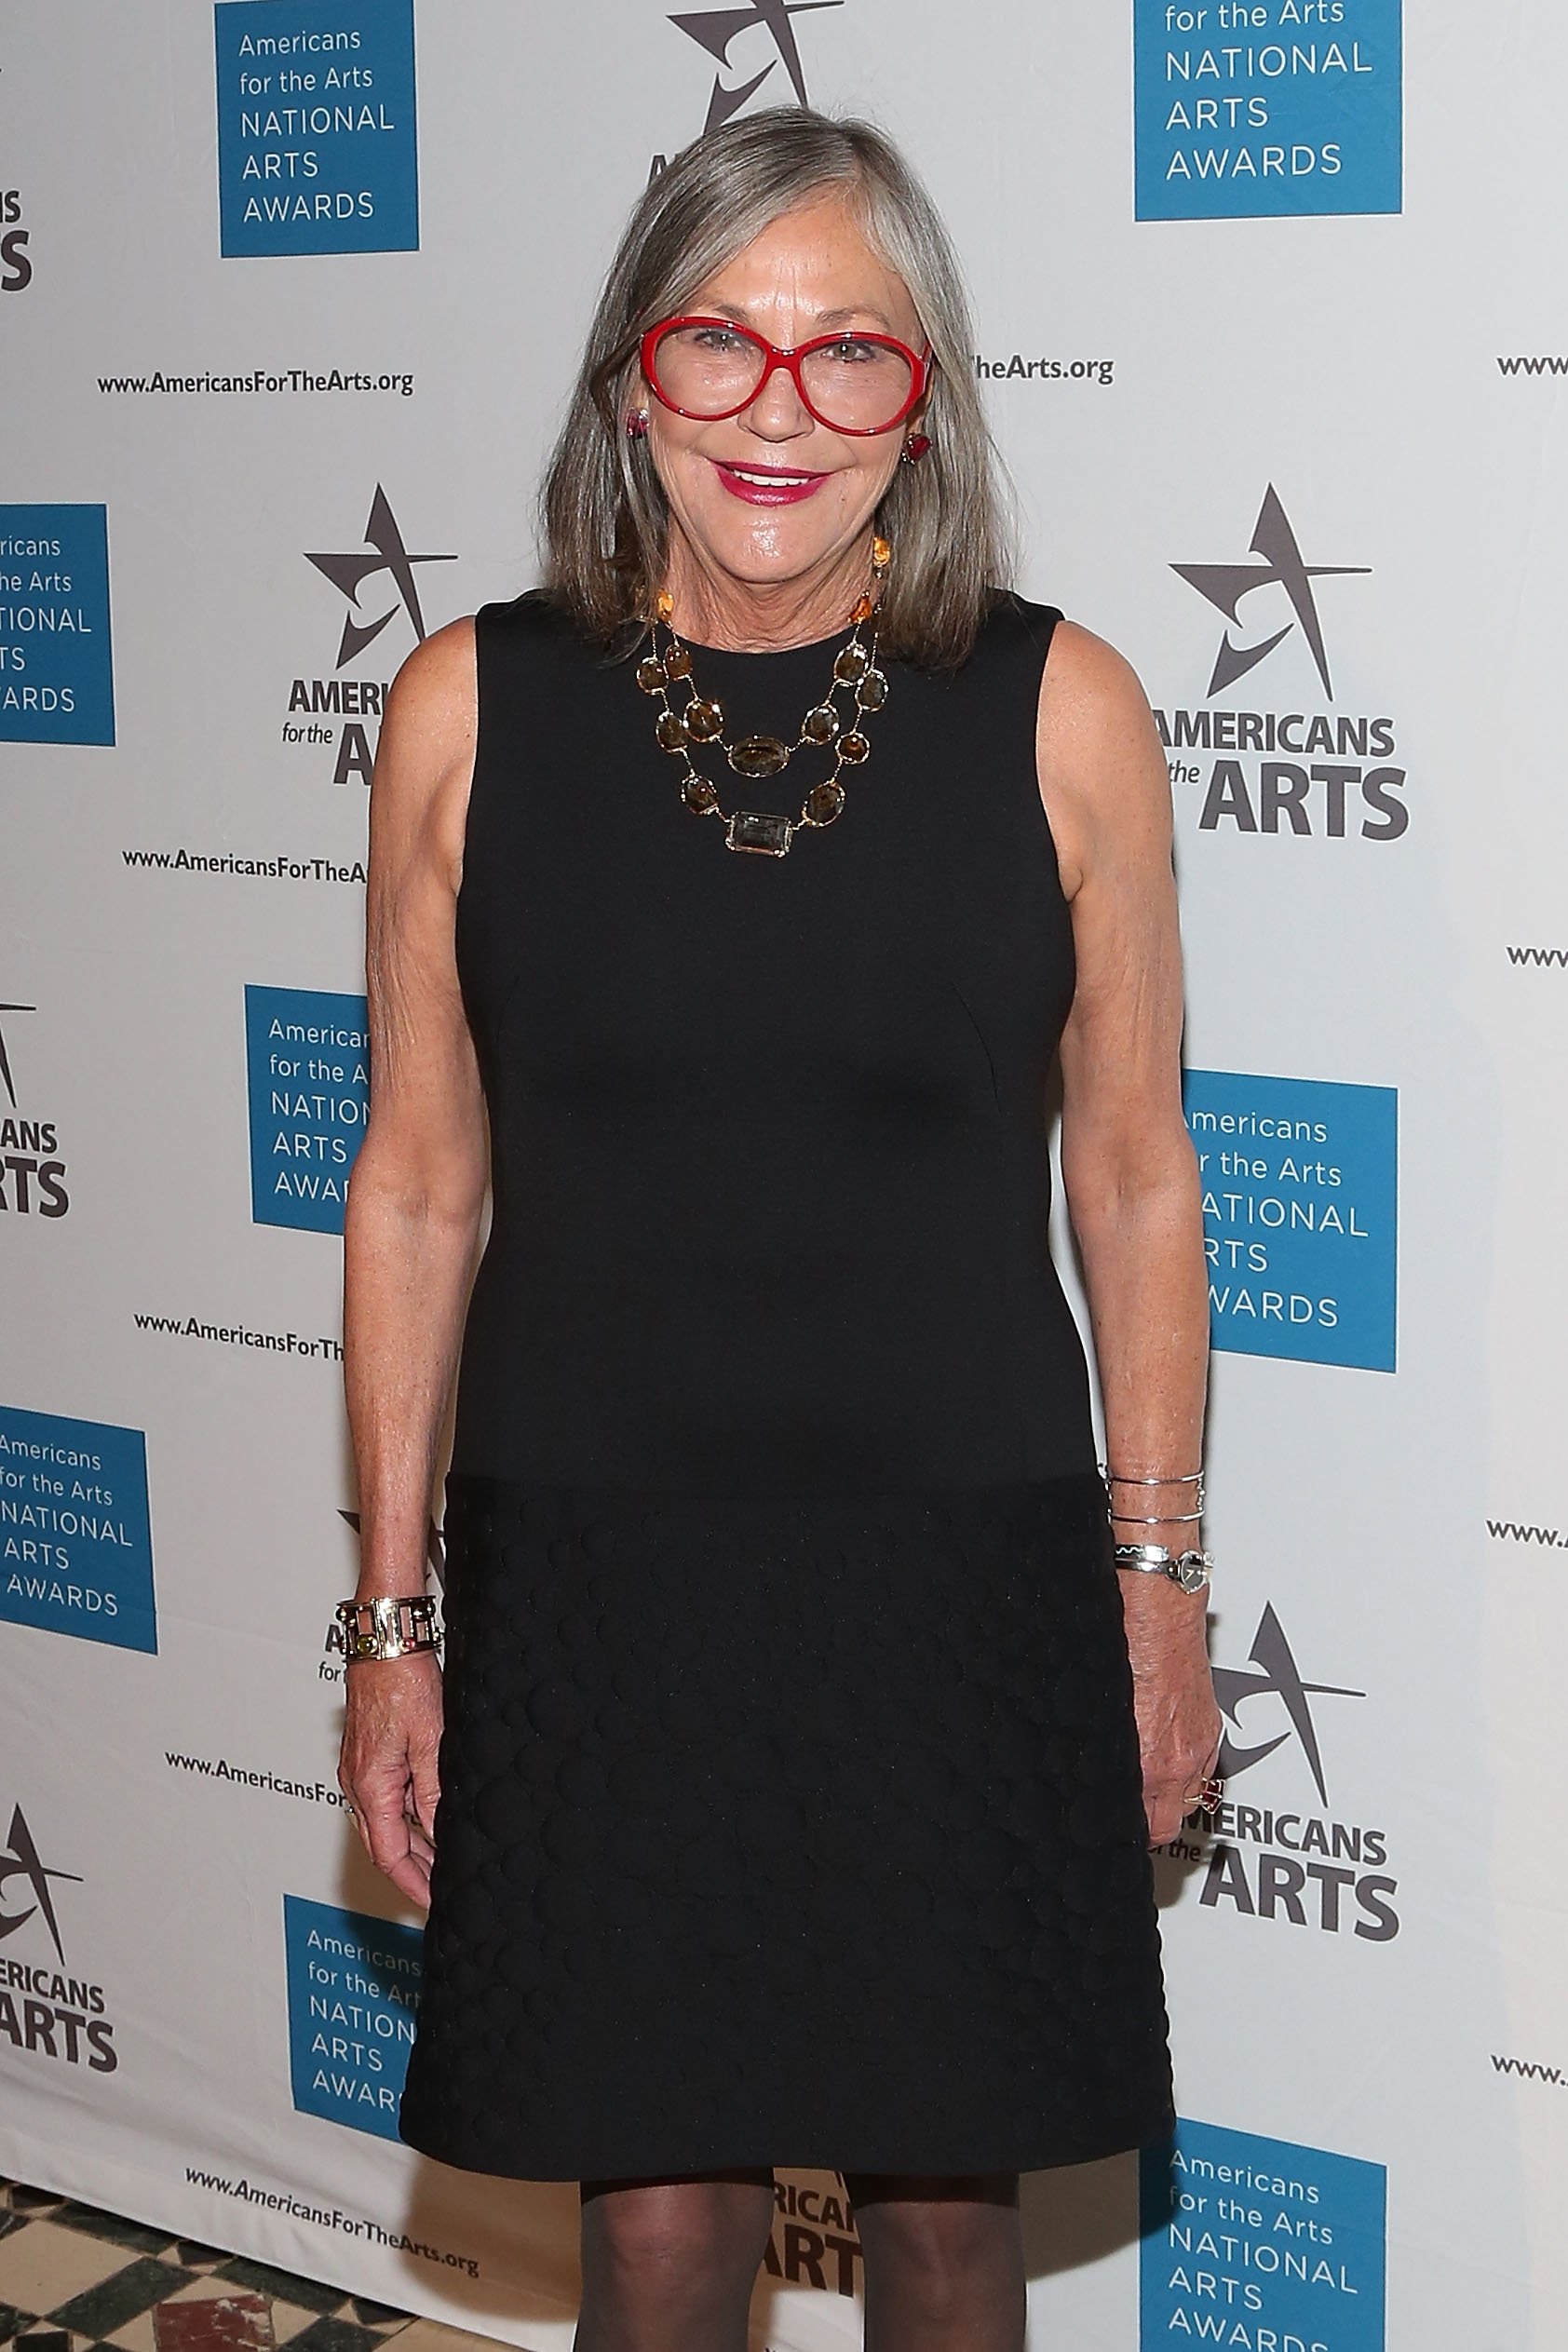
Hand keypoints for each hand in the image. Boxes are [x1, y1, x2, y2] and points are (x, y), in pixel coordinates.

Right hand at [338, 1649, 443, 1909]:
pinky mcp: (368, 1754)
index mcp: (370, 1786)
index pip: (389, 1855)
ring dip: (412, 1845)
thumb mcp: (430, 1742)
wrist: (385, 1642)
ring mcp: (360, 1769)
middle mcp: (358, 1783)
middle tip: (442, 1889)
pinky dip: (407, 1817)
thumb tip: (440, 1836)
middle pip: (384, 1845)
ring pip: (385, 1823)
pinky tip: (429, 1819)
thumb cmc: (402, 1681)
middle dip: (413, 1872)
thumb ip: (433, 1793)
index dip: (412, 1883)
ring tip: (442, 1860)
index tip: (432, 1902)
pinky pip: (385, 1799)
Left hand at [1117, 1577, 1221, 1847]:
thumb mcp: (1095, 1706)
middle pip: (1170, 1824)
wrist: (1157, 1602)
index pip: (1143, 1826)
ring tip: (1143, 1794)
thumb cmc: (1123, 1641)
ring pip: (1190, 1798)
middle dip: (1147, 1828)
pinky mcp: (1211, 1722)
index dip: (1119, 1834)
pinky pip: (1202, 1768)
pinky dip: (1185, 1771)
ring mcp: (1199, 1740)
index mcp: (1149, 1759)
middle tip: (1124, 1822)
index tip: (1105, 1833)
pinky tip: (1164, 1759)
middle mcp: (1180, 1756)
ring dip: (1169, 1801)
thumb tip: (1080, 1771)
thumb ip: (1095, 1747)